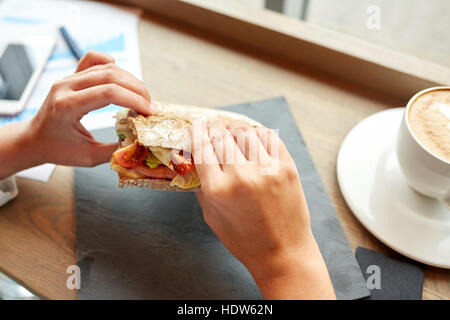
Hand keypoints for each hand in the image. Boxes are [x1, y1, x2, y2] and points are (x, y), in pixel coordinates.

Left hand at [0, 51, 154, 178]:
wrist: (33, 139)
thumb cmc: (58, 149)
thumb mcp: (88, 157)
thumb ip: (115, 150)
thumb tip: (141, 142)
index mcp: (67, 106)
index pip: (108, 92)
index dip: (134, 100)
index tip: (150, 112)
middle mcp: (66, 86)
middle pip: (111, 75)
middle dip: (137, 89)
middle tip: (150, 106)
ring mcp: (68, 78)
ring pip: (106, 67)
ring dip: (130, 80)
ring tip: (142, 97)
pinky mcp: (71, 76)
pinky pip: (94, 60)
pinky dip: (112, 65)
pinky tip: (122, 78)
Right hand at [191, 119, 334, 298]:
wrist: (282, 253)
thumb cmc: (244, 239)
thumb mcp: (212, 216)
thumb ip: (203, 186)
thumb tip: (197, 160)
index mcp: (218, 189)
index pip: (202, 147)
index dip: (197, 133)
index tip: (197, 126)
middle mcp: (242, 175)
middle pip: (221, 135)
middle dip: (213, 127)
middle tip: (212, 124)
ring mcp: (267, 169)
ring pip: (246, 131)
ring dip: (235, 129)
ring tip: (233, 133)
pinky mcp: (287, 167)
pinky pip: (270, 137)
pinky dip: (259, 134)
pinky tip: (254, 139)